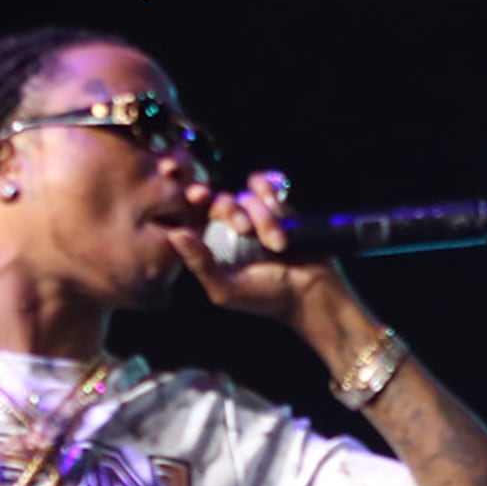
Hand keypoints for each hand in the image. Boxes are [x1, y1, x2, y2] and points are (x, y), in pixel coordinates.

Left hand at [157, 171, 352, 330]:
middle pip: (222, 201)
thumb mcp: (225, 289)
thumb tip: (174, 233)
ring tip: (278, 244)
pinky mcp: (279, 209)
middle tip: (247, 232)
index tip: (199, 195)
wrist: (312, 294)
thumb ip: (200, 263)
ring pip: (247, 196)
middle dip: (234, 212)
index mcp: (213, 247)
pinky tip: (278, 207)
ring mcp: (255, 218)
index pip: (196, 216)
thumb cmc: (267, 298)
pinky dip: (268, 191)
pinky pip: (264, 187)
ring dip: (264, 218)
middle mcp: (231, 230)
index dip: (194, 200)